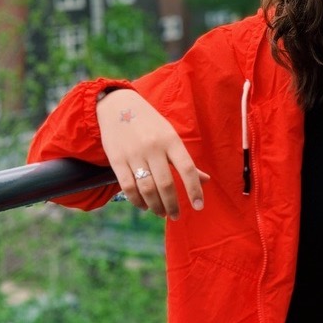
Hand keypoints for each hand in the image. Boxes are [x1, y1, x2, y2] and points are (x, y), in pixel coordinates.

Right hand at [96, 89, 208, 219]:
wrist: (117, 106)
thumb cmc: (150, 124)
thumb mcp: (170, 136)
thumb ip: (184, 159)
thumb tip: (206, 180)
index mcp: (171, 140)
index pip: (187, 168)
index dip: (194, 189)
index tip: (199, 206)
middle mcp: (153, 147)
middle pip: (166, 184)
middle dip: (172, 205)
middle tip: (175, 216)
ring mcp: (134, 154)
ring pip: (147, 188)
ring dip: (156, 206)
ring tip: (161, 213)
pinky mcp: (116, 160)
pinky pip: (128, 186)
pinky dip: (137, 200)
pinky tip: (144, 206)